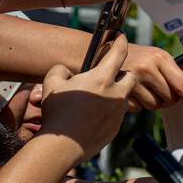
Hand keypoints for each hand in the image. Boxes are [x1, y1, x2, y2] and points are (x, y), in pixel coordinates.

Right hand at [37, 34, 134, 162]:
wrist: (62, 145)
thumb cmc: (57, 112)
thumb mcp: (52, 84)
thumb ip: (60, 70)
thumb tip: (66, 71)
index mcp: (101, 79)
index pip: (118, 54)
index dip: (120, 43)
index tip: (122, 37)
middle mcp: (116, 94)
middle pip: (130, 77)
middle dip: (123, 74)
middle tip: (108, 76)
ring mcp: (118, 112)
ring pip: (123, 98)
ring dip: (115, 95)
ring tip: (95, 100)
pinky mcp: (116, 127)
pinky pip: (116, 115)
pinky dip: (108, 112)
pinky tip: (92, 117)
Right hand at [122, 43, 182, 120]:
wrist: (101, 53)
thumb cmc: (134, 57)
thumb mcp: (155, 58)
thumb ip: (173, 72)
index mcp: (160, 58)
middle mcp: (148, 67)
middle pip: (170, 99)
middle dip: (166, 98)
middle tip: (155, 86)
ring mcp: (133, 80)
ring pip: (155, 106)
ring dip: (150, 101)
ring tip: (141, 86)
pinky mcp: (121, 91)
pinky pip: (139, 108)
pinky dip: (137, 103)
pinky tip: (130, 90)